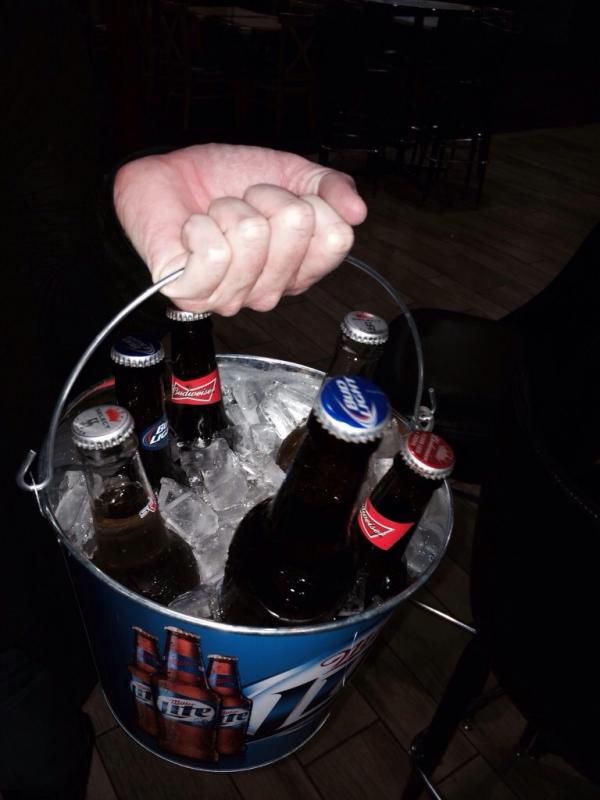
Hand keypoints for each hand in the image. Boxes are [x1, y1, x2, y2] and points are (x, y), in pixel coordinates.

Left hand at [113, 144, 366, 314]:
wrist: (167, 175)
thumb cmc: (225, 181)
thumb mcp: (290, 173)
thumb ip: (331, 188)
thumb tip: (358, 212)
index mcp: (299, 268)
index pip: (335, 239)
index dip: (310, 202)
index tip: (282, 196)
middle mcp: (270, 291)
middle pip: (296, 230)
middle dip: (266, 198)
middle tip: (244, 203)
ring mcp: (232, 297)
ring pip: (252, 237)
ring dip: (228, 210)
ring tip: (216, 216)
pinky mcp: (193, 294)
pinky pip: (215, 252)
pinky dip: (200, 225)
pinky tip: (193, 230)